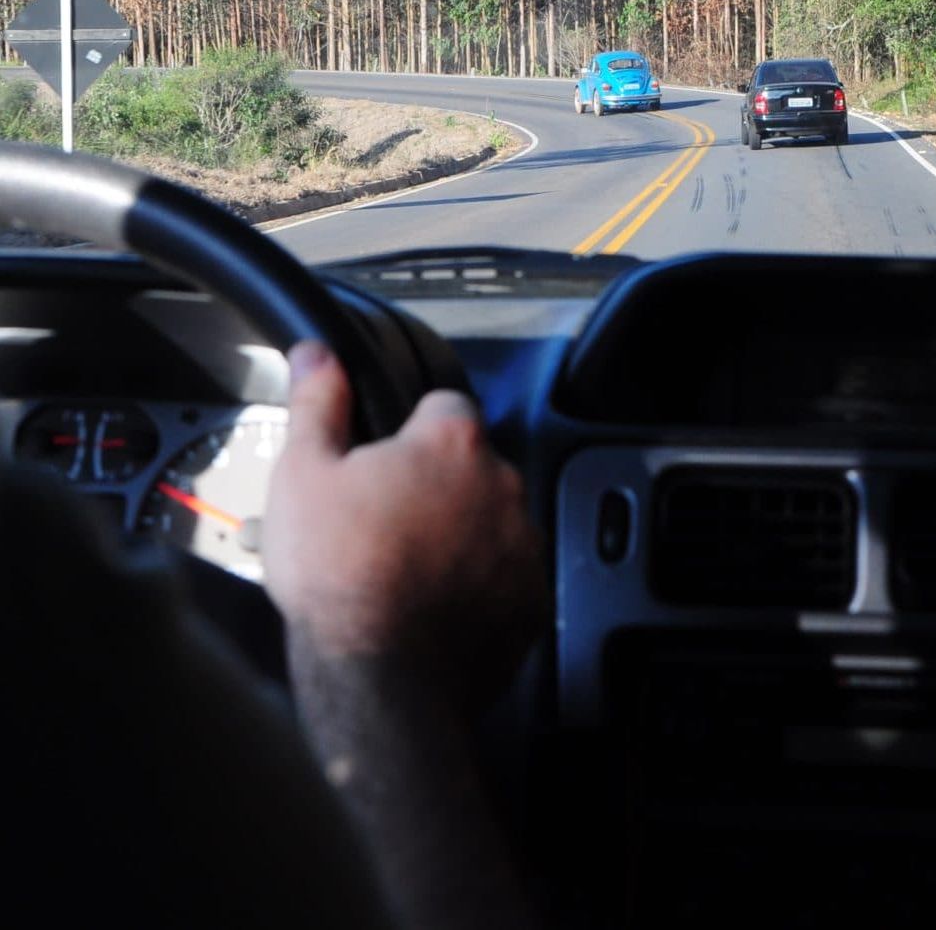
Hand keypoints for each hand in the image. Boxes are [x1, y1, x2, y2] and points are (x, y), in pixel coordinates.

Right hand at [263, 343, 546, 703]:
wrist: (377, 684)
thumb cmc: (337, 575)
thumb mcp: (303, 475)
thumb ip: (317, 404)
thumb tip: (317, 352)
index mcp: (452, 442)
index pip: (442, 406)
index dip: (407, 433)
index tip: (378, 468)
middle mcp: (502, 484)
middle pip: (469, 466)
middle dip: (435, 487)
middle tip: (383, 526)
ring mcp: (523, 545)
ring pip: (490, 522)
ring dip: (460, 536)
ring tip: (404, 573)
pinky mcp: (530, 602)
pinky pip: (505, 578)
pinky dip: (478, 587)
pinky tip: (432, 609)